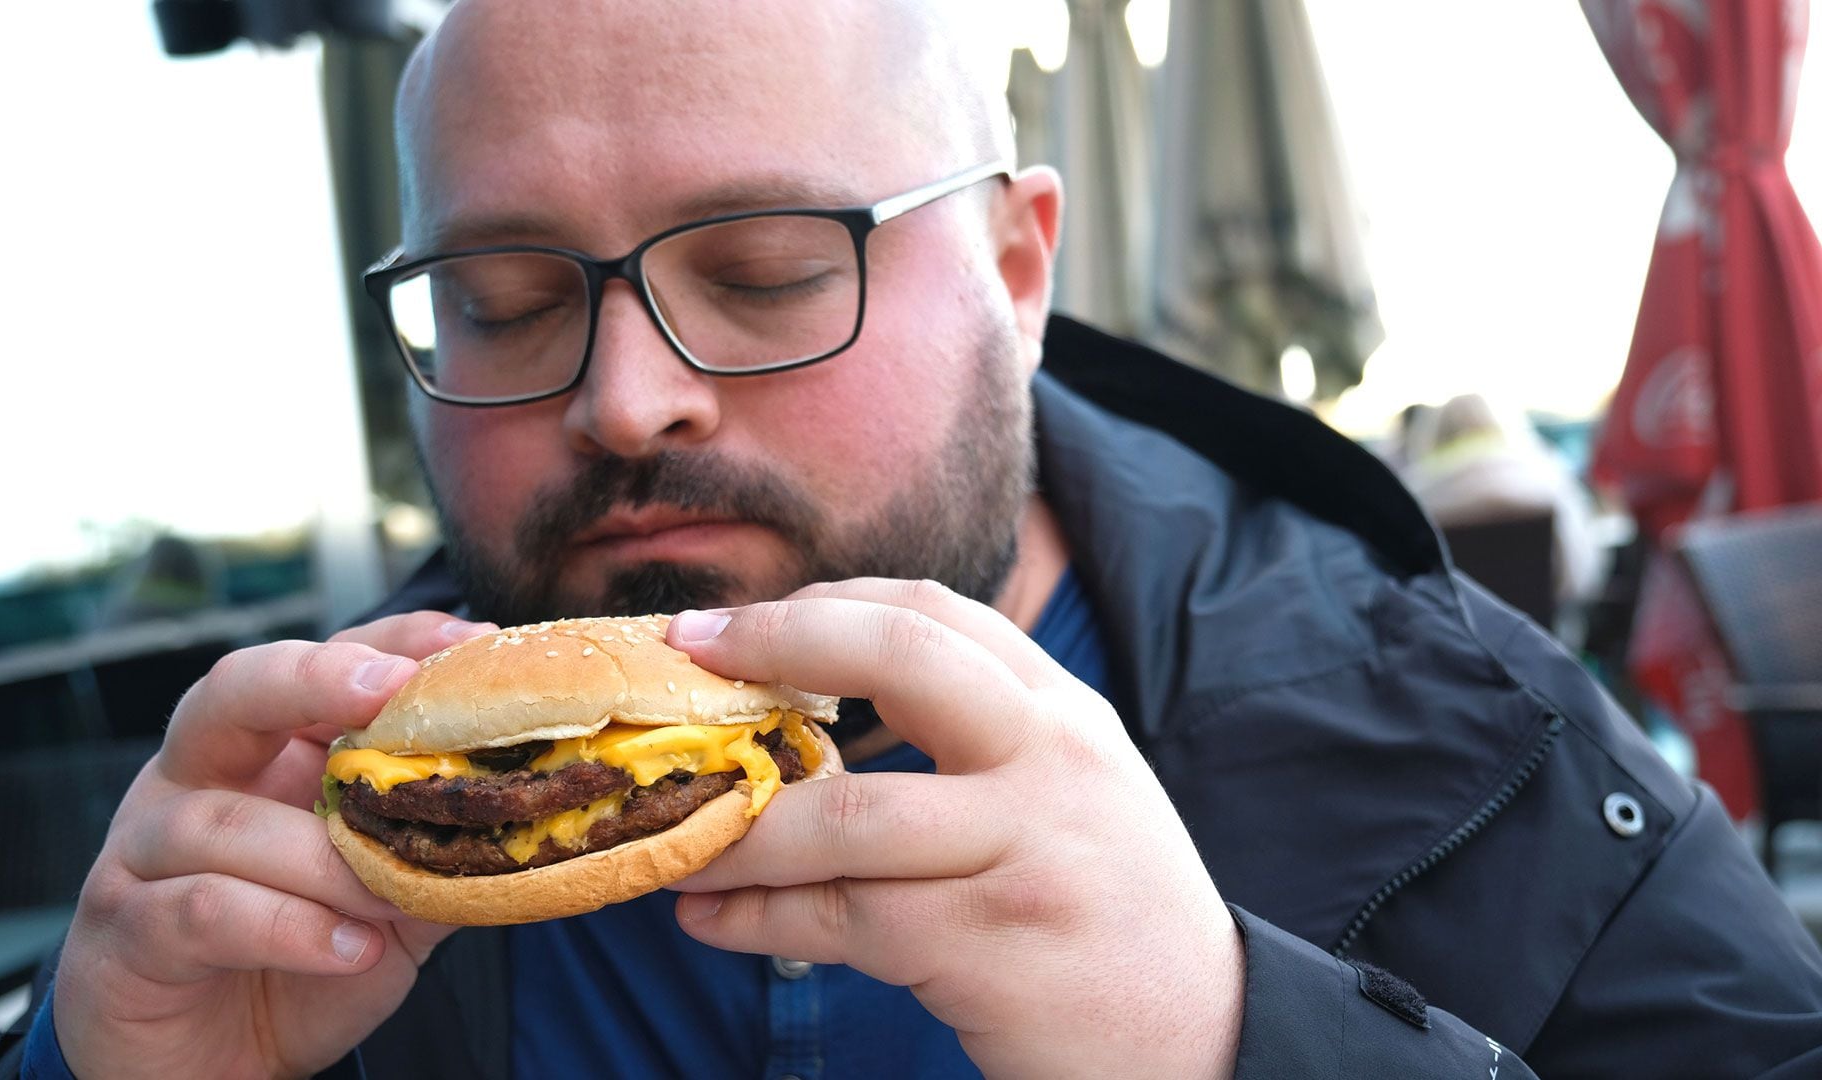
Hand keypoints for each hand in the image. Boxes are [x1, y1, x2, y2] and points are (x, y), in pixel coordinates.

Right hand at [52, 612, 496, 1078]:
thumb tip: (537, 816)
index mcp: (262, 754)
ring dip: (322, 860)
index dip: (390, 641)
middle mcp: (192, 779)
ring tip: (392, 899)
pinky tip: (350, 950)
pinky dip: (287, 927)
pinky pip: (203, 909)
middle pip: (233, 692)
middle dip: (312, 678)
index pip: (322, 663)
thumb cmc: (299, 958)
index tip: (470, 642)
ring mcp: (145, 850)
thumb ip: (440, 849)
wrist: (211, 1067)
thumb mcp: (389, 899)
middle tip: (388, 690)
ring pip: (224, 820)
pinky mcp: (125, 930)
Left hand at [665, 579, 1243, 1078]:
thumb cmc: (1109, 909)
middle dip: (779, 642)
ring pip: (848, 814)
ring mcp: (1024, 850)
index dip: (820, 605)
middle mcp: (1053, 761)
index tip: (732, 622)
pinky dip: (756, 918)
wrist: (1204, 1039)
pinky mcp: (990, 946)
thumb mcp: (1069, 792)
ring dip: (738, 828)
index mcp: (1064, 714)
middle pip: (904, 660)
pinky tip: (710, 918)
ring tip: (676, 842)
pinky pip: (842, 919)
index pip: (936, 616)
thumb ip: (975, 739)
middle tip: (687, 655)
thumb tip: (805, 720)